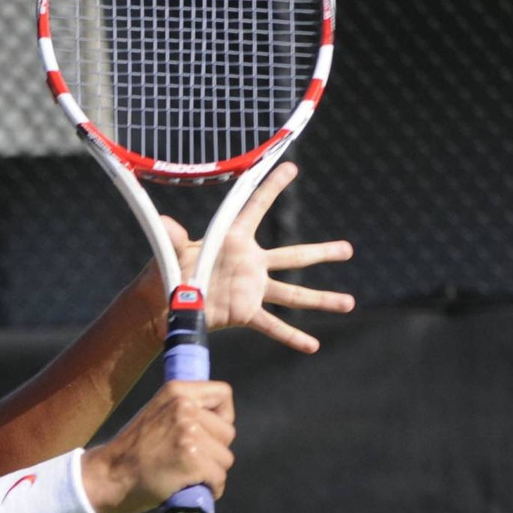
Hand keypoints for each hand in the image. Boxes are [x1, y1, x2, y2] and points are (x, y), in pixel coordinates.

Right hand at [81, 380, 234, 512]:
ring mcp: (188, 433)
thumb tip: (216, 420)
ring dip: (211, 472)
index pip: (222, 393)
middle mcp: (183, 408)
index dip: (222, 417)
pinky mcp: (192, 460)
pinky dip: (209, 489)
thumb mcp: (155, 415)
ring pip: (225, 458)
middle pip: (227, 433)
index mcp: (176, 391)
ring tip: (184, 475)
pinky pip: (218, 479)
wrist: (106, 476)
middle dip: (214, 451)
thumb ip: (182, 412)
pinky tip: (189, 489)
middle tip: (187, 460)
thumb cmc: (132, 452)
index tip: (208, 433)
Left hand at [160, 161, 355, 353]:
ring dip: (321, 299)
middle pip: (293, 256)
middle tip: (348, 249)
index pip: (254, 208)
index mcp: (233, 241)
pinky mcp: (245, 313)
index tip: (290, 167)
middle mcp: (250, 263)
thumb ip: (173, 239)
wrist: (163, 303)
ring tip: (349, 303)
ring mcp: (252, 289)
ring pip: (293, 294)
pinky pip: (272, 325)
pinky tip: (312, 346)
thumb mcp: (171, 253)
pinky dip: (291, 336)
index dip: (271, 187)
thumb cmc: (169, 271)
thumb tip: (163, 223)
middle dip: (321, 253)